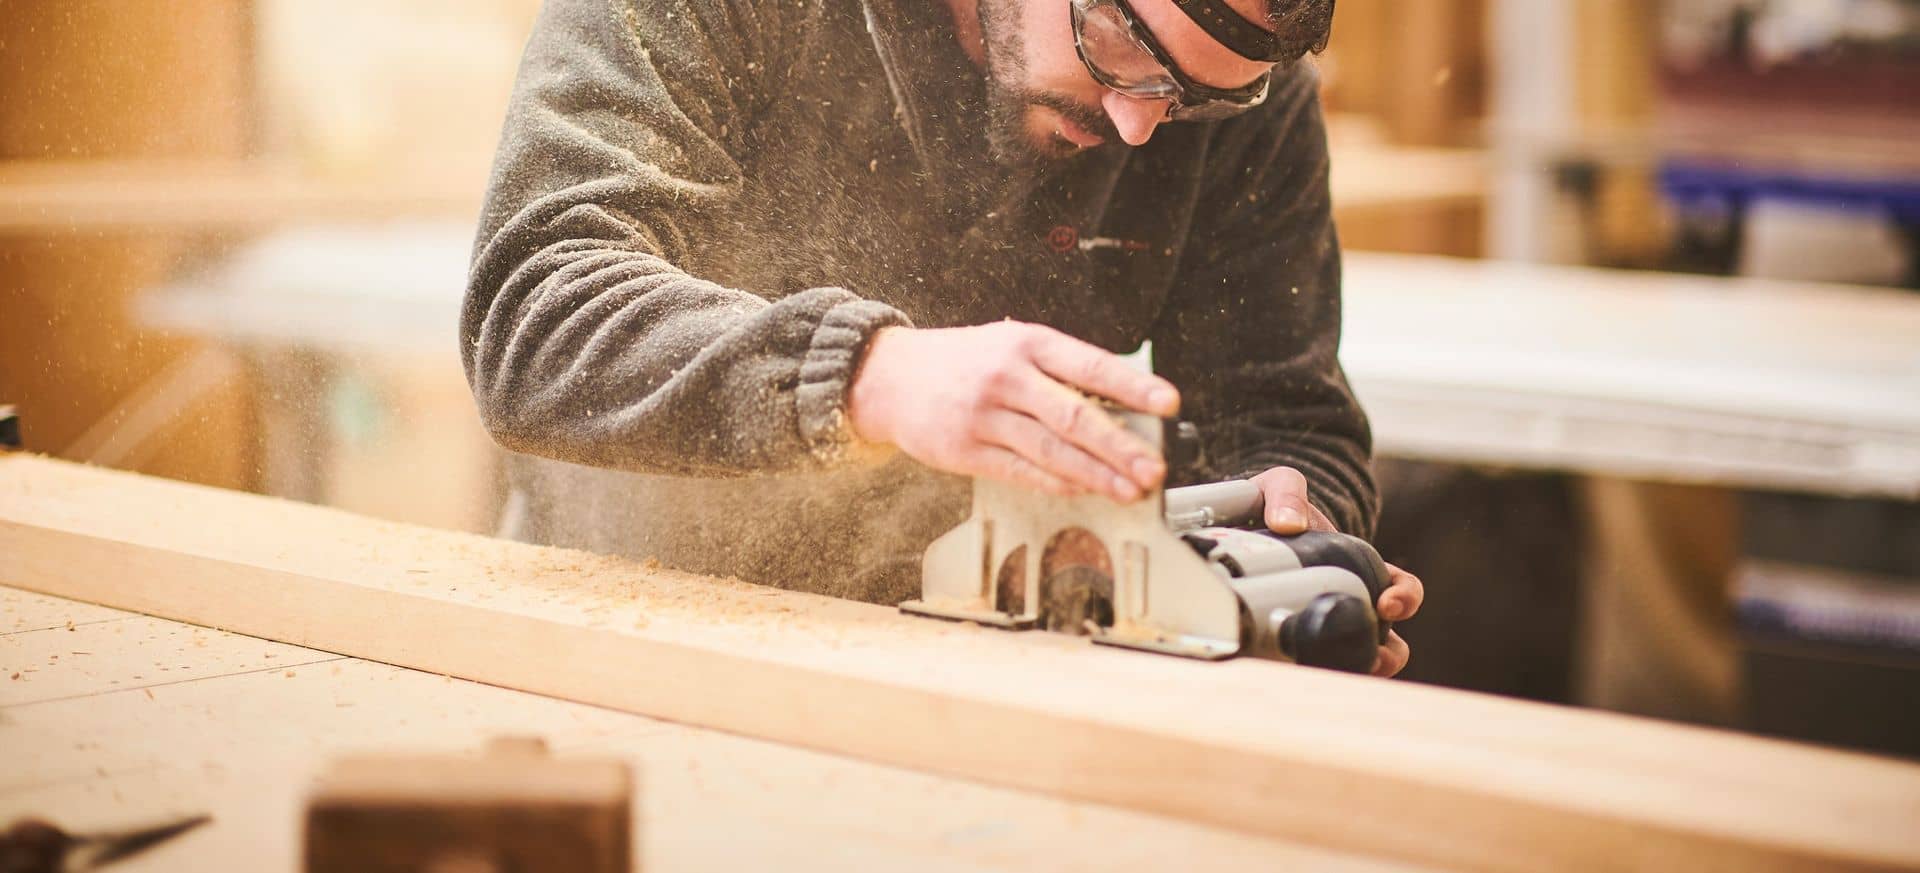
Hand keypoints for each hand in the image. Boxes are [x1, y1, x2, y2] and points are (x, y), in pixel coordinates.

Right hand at [848, 323, 1179, 500]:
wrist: (890, 377)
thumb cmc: (964, 361)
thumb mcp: (1011, 345)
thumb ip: (1060, 370)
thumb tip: (1120, 404)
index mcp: (1027, 343)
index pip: (1090, 365)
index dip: (1133, 387)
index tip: (1168, 403)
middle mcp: (1007, 377)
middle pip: (1074, 416)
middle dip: (1121, 446)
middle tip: (1154, 468)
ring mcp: (984, 415)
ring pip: (1051, 450)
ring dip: (1096, 474)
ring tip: (1129, 489)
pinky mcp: (966, 449)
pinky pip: (1021, 471)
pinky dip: (1057, 483)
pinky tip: (1083, 490)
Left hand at [1251, 467, 1423, 677]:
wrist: (1243, 524)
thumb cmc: (1273, 505)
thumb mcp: (1280, 487)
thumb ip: (1285, 495)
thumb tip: (1288, 524)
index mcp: (1359, 567)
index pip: (1402, 589)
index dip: (1404, 598)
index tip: (1387, 603)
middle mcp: (1349, 599)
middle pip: (1388, 641)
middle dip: (1388, 654)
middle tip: (1373, 656)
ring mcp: (1322, 620)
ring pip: (1354, 659)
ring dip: (1355, 670)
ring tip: (1341, 674)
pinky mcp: (1290, 637)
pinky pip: (1309, 661)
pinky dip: (1309, 670)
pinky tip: (1293, 672)